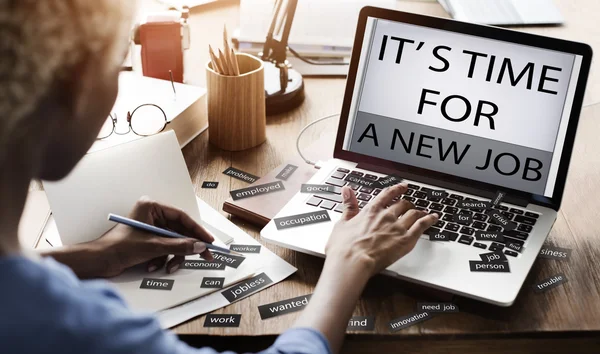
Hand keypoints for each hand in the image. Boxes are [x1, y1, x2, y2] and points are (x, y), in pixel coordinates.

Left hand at [91, 197, 214, 276]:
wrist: (98, 261)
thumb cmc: (118, 247)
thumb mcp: (153, 246)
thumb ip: (179, 246)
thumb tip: (199, 246)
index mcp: (151, 207)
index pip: (181, 217)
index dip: (197, 230)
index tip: (208, 241)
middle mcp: (152, 215)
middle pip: (179, 231)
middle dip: (187, 247)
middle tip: (205, 256)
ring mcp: (150, 228)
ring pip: (173, 242)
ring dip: (172, 256)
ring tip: (168, 267)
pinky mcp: (147, 241)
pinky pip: (164, 249)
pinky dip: (162, 259)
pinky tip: (153, 266)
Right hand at [325, 183, 437, 276]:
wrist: (353, 261)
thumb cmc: (344, 247)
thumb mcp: (342, 223)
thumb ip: (348, 205)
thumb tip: (347, 191)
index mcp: (371, 210)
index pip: (387, 194)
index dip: (396, 189)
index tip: (402, 187)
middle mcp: (386, 215)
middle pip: (402, 204)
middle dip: (407, 204)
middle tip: (410, 205)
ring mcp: (397, 227)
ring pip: (414, 213)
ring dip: (419, 211)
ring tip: (423, 212)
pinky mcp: (406, 240)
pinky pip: (422, 226)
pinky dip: (429, 220)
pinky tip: (434, 218)